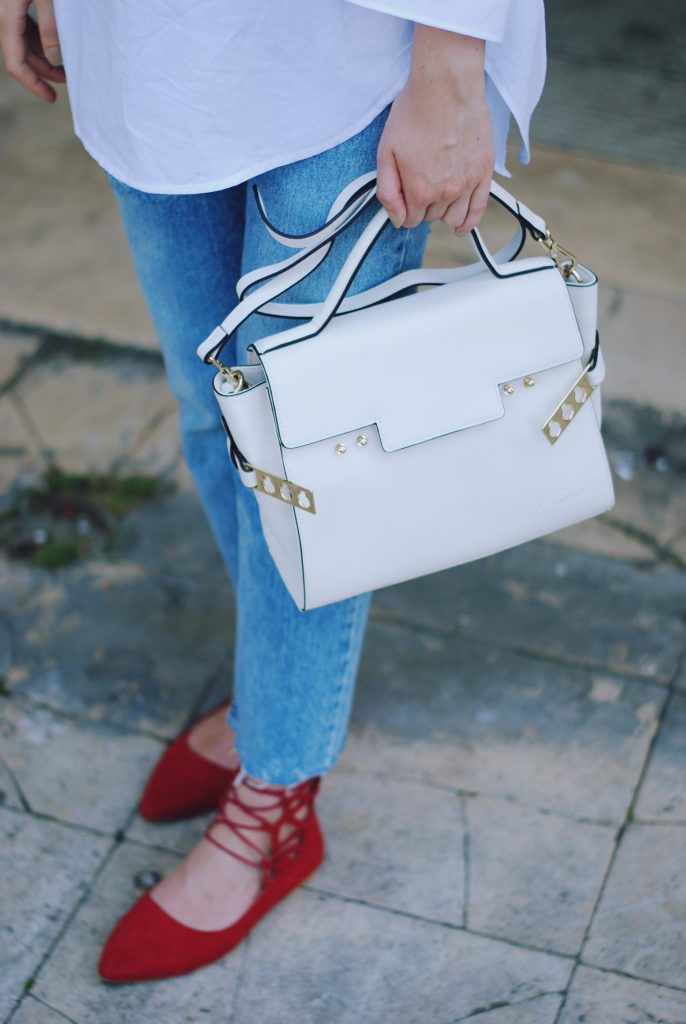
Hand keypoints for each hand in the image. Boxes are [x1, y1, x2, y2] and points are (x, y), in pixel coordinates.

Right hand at [0, 0, 64, 100]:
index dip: (33, 84)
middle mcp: (2, 17)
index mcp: (6, 19)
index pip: (15, 64)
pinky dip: (39, 40)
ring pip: (22, 43)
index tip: (52, 98)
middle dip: (43, 72)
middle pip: (19, 56)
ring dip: (43, 57)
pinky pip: (23, 28)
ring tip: (65, 64)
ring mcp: (6, 10)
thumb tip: (54, 59)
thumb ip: (49, 27)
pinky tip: (55, 44)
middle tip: (67, 80)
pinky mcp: (13, 3)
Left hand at [377, 25, 494, 234]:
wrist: (446, 85)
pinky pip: (479, 209)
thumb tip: (396, 219)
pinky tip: (462, 227)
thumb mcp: (385, 152)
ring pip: (453, 218)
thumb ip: (387, 191)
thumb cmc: (414, 112)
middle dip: (422, 206)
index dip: (404, 209)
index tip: (404, 194)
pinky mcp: (484, 172)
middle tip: (420, 181)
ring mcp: (467, 183)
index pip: (409, 220)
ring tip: (438, 195)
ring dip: (443, 212)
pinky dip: (469, 222)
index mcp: (419, 190)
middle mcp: (445, 192)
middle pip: (430, 217)